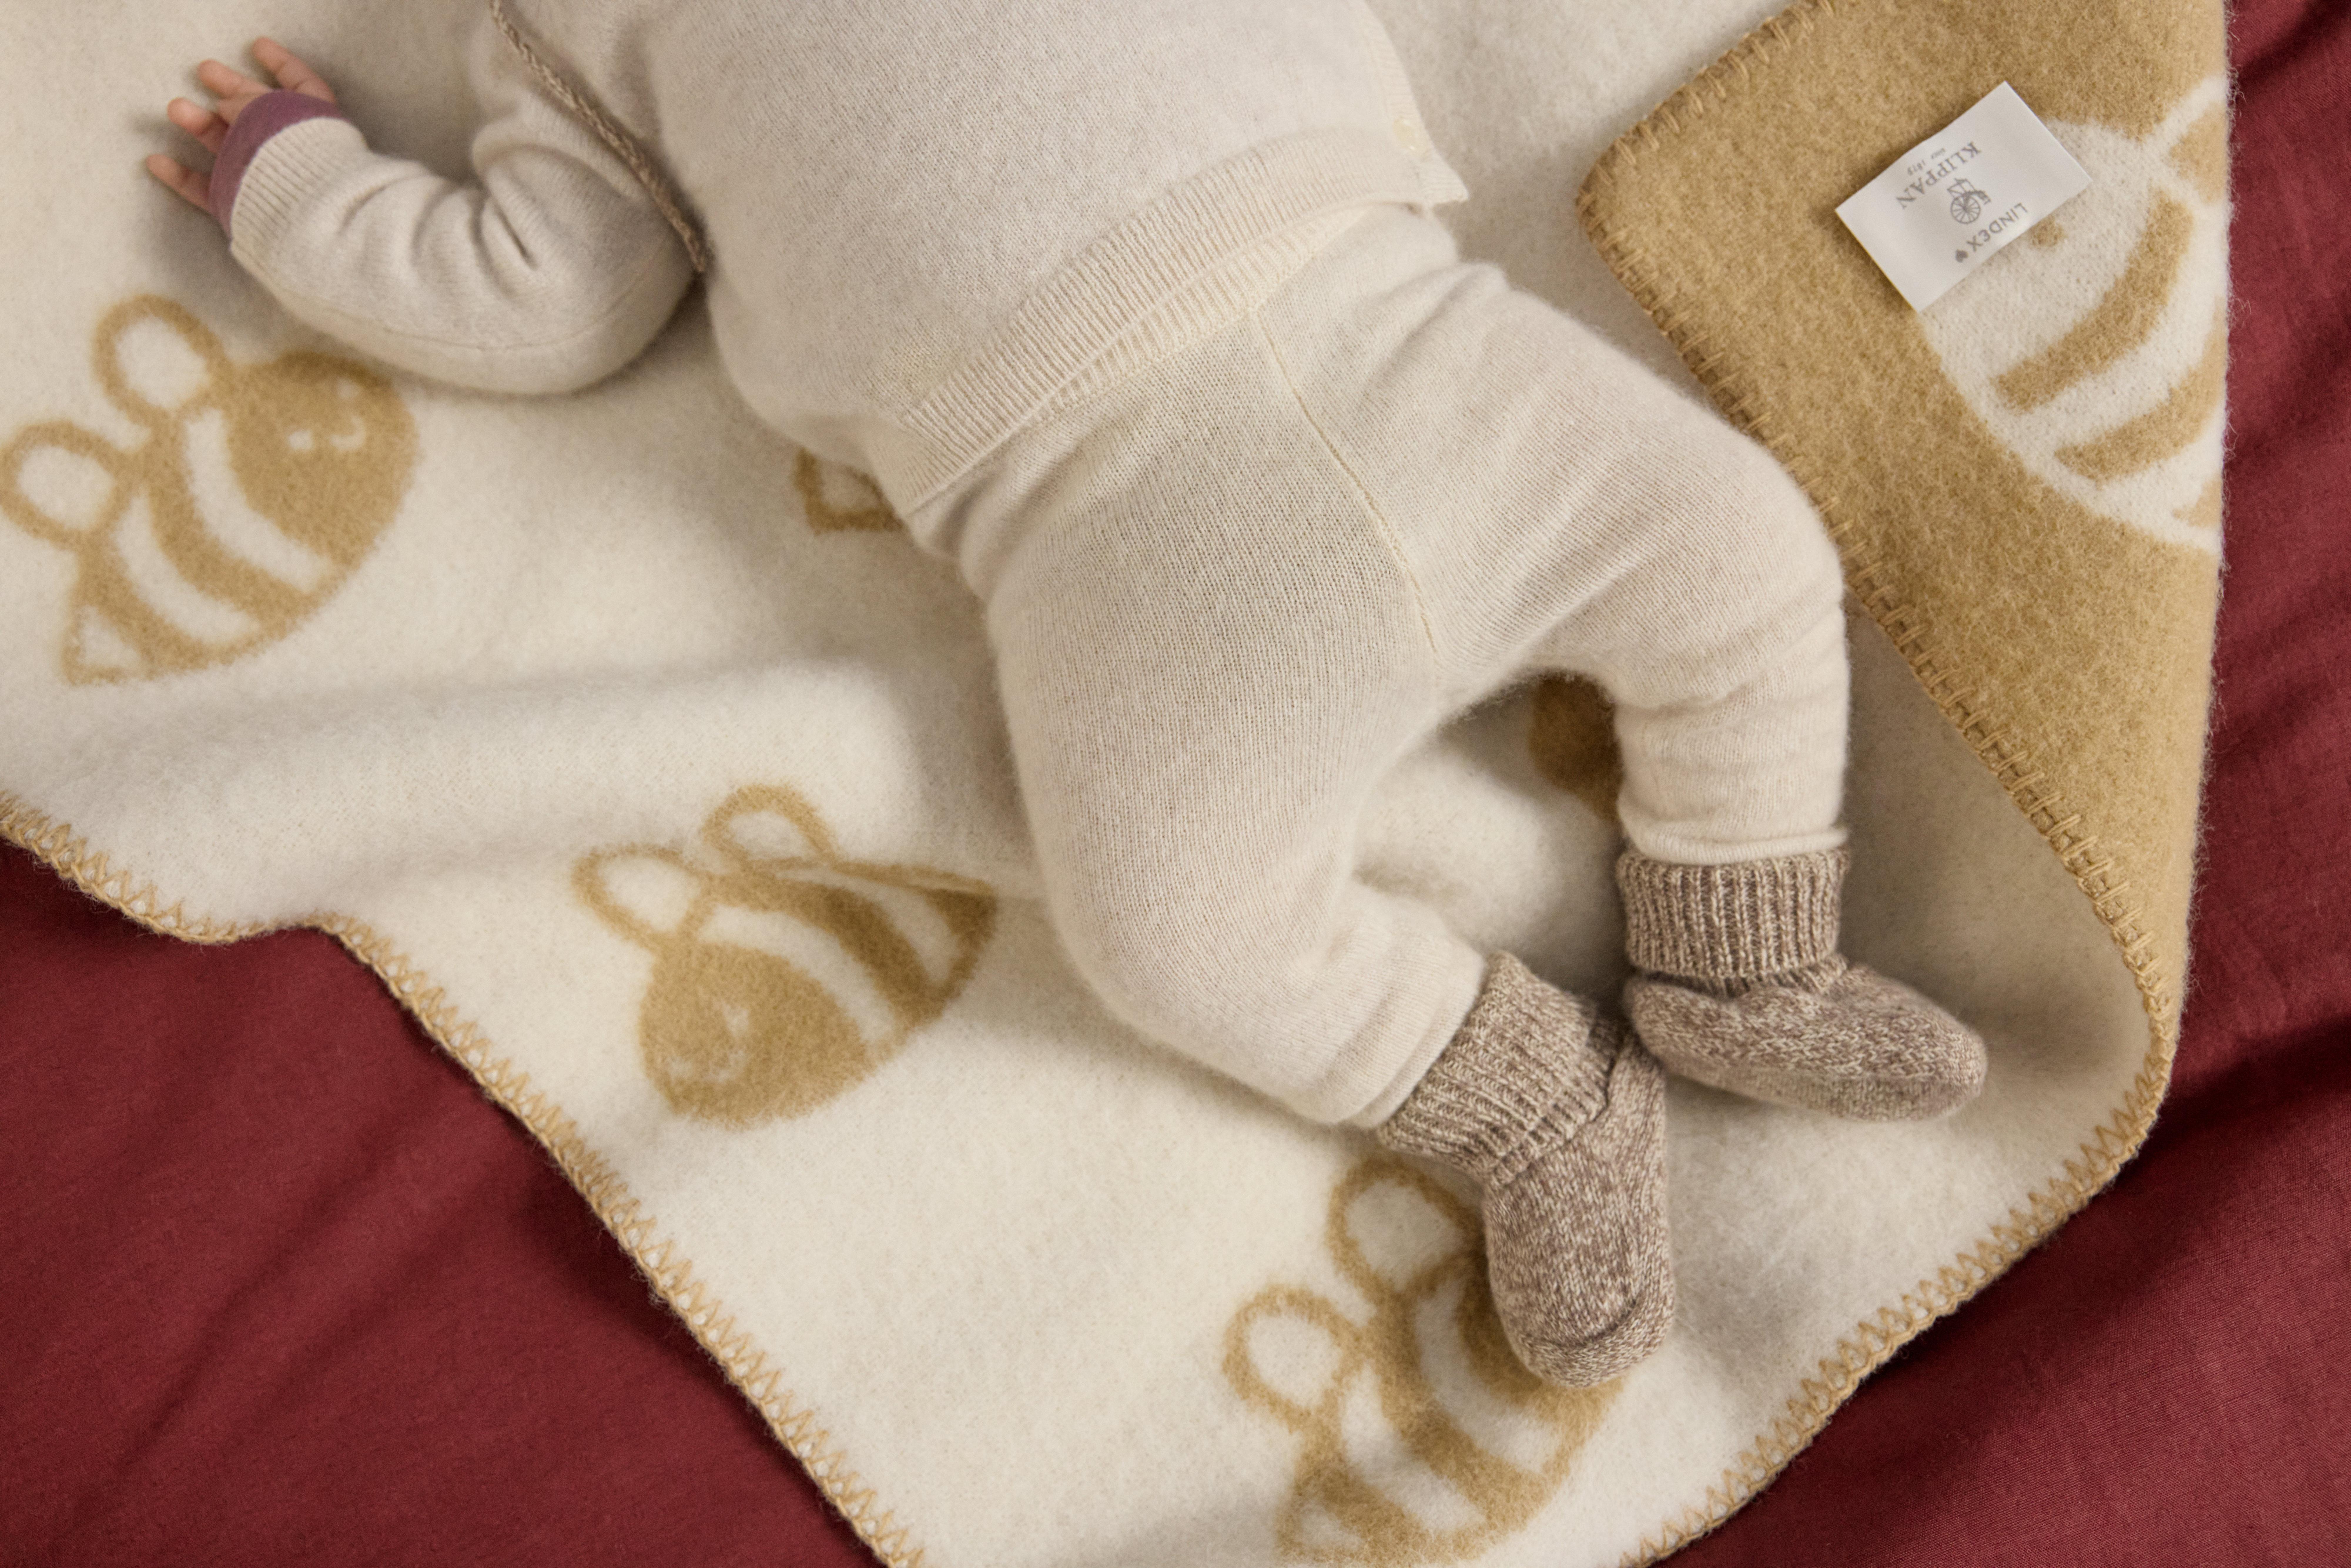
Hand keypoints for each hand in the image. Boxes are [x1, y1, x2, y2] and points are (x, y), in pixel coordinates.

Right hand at [146, 38, 336, 212]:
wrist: (303, 210)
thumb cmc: (298, 152)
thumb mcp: (274, 111)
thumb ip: (250, 102)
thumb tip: (227, 107)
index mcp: (313, 123)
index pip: (302, 87)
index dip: (282, 64)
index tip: (258, 46)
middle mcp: (291, 150)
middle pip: (258, 114)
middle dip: (232, 89)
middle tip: (205, 69)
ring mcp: (267, 179)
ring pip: (230, 148)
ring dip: (201, 125)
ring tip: (176, 107)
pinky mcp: (244, 206)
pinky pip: (208, 191)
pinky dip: (181, 177)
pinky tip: (155, 162)